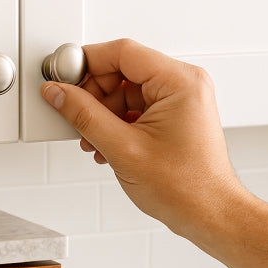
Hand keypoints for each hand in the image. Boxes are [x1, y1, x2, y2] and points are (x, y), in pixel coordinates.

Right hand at [40, 39, 247, 234]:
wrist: (209, 215)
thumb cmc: (186, 188)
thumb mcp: (122, 148)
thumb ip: (84, 115)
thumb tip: (59, 93)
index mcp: (179, 82)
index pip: (122, 52)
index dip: (87, 63)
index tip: (64, 77)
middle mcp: (183, 84)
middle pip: (121, 70)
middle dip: (94, 96)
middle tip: (77, 117)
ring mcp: (180, 100)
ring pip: (124, 90)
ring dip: (102, 114)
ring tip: (94, 140)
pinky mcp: (174, 115)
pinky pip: (135, 106)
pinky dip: (116, 123)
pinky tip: (107, 145)